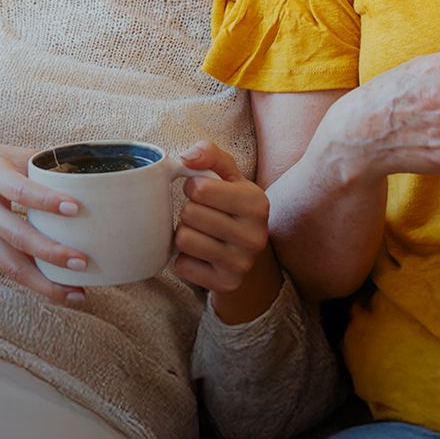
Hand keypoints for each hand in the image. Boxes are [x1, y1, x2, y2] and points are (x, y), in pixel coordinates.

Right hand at [0, 140, 91, 305]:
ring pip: (11, 264)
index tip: (75, 208)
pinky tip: (61, 291)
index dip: (45, 200)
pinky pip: (9, 269)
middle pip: (16, 236)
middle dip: (50, 252)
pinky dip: (35, 282)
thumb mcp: (2, 151)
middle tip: (82, 262)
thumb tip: (79, 170)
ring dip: (45, 283)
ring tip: (77, 294)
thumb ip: (37, 160)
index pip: (19, 190)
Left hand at [172, 142, 279, 320]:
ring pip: (184, 239)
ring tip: (202, 233)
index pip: (199, 188)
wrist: (248, 256)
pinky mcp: (226, 284)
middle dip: (189, 211)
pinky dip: (185, 258)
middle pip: (189, 213)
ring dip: (185, 234)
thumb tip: (186, 158)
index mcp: (257, 203)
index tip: (203, 193)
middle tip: (203, 216)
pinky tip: (201, 255)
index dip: (193, 187)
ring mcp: (242, 263)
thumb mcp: (228, 176)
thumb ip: (210, 154)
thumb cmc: (232, 207)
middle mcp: (254, 235)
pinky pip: (182, 266)